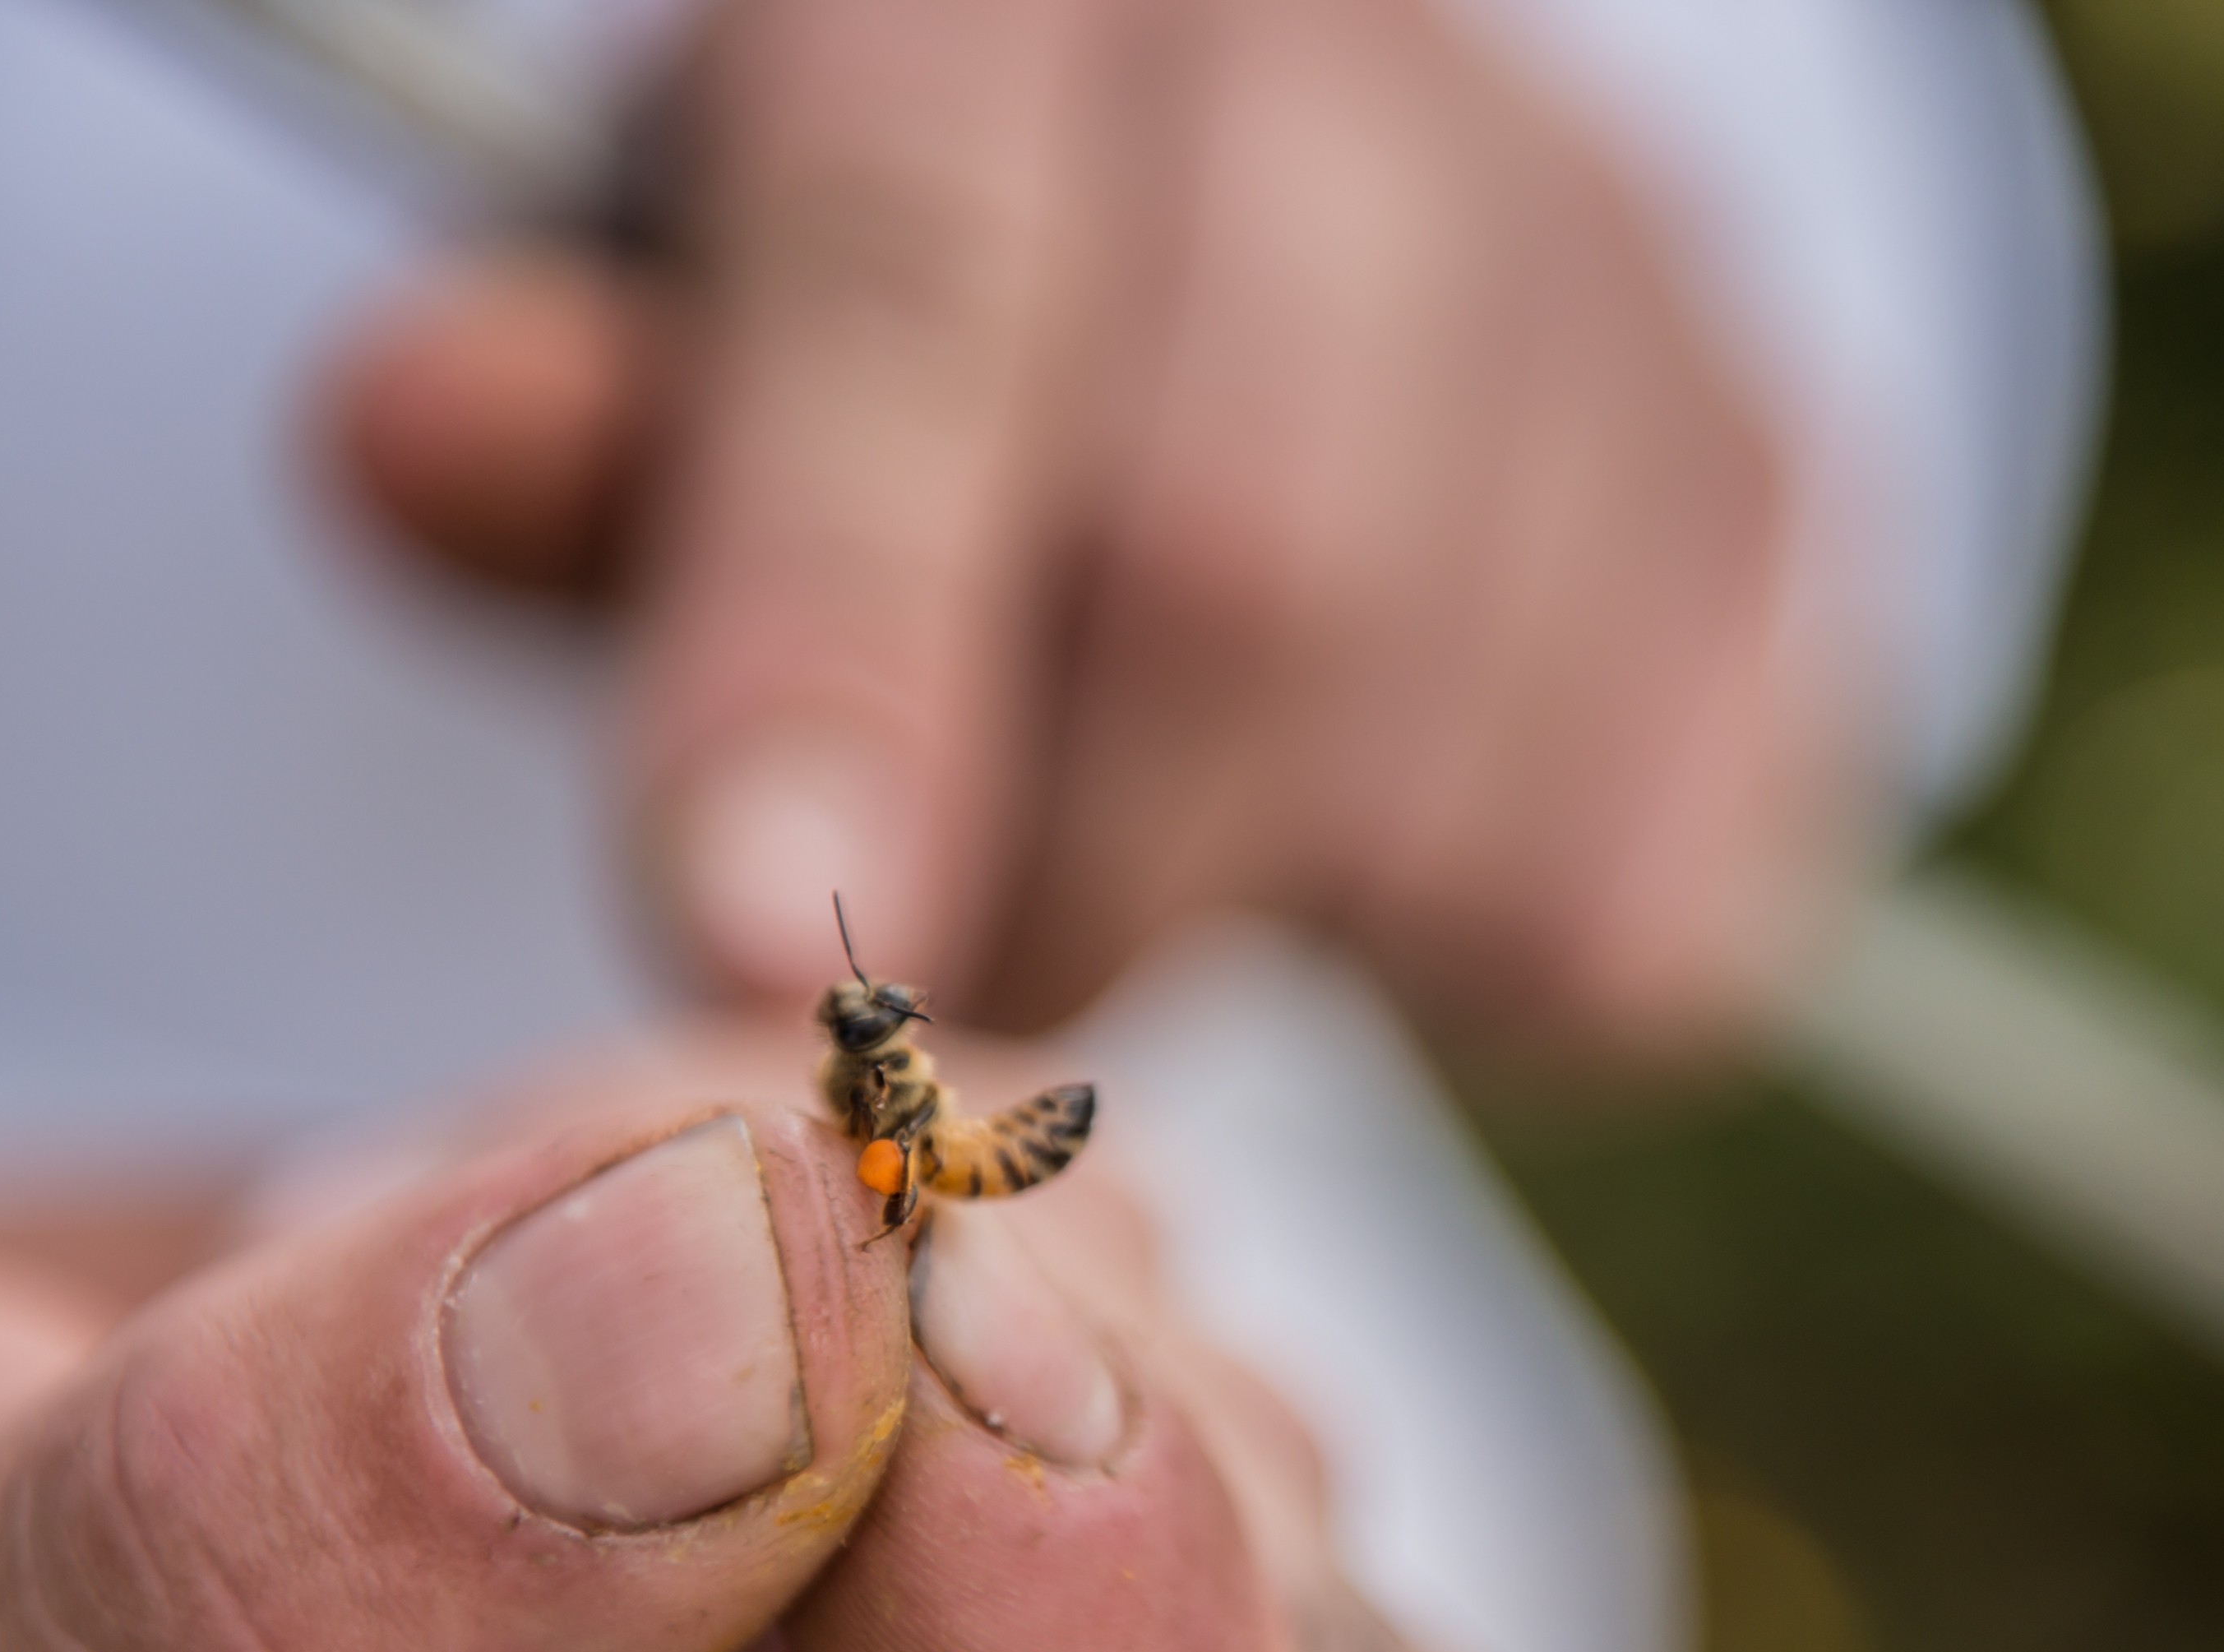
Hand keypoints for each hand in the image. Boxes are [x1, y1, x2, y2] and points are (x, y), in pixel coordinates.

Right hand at [0, 1034, 1568, 1651]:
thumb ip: (262, 1602)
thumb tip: (744, 1264)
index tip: (881, 1263)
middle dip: (1031, 1451)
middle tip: (614, 1220)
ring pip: (1273, 1517)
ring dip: (908, 1274)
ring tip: (449, 1253)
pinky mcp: (1012, 1614)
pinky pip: (1147, 1325)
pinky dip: (886, 1189)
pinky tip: (584, 1222)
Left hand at [325, 0, 1849, 1059]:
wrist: (1347, 246)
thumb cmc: (956, 322)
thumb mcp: (704, 320)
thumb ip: (583, 406)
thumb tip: (414, 427)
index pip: (927, 273)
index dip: (823, 624)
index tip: (729, 943)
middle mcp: (1392, 89)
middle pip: (1241, 563)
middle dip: (1047, 870)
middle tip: (932, 989)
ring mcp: (1652, 314)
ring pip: (1448, 784)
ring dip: (1241, 933)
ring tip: (1149, 850)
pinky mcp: (1809, 550)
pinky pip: (1624, 914)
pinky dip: (1443, 969)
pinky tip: (1362, 838)